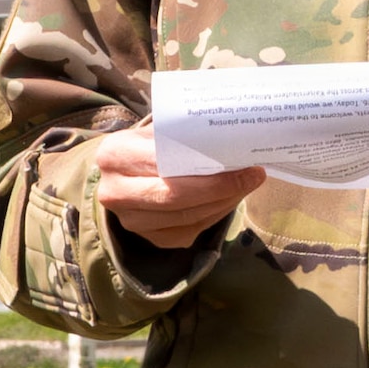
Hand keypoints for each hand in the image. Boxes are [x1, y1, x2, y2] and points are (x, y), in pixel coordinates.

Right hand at [94, 122, 265, 249]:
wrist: (122, 172)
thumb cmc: (146, 143)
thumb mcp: (155, 129)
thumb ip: (182, 131)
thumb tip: (231, 128)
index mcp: (115, 155)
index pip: (165, 163)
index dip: (206, 165)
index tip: (243, 159)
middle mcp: (115, 193)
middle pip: (175, 197)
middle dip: (221, 187)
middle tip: (253, 175)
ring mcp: (131, 221)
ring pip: (186, 217)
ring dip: (223, 202)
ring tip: (247, 185)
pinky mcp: (150, 239)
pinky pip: (189, 230)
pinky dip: (215, 215)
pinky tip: (230, 199)